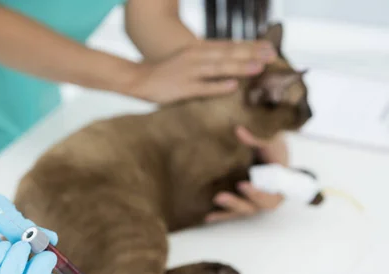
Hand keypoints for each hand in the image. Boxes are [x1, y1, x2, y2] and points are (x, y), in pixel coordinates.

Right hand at [123, 40, 276, 103]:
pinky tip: (233, 87)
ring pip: (218, 68)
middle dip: (251, 54)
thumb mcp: (188, 60)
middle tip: (272, 56)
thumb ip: (208, 60)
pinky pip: (203, 88)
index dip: (250, 46)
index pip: (229, 45)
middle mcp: (196, 57)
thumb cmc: (166, 72)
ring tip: (258, 68)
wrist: (139, 79)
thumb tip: (231, 67)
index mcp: (198, 49)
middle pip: (228, 54)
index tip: (269, 48)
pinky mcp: (182, 88)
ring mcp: (189, 72)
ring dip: (239, 67)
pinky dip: (218, 87)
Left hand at [205, 126, 287, 222]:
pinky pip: (231, 212)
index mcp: (278, 186)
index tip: (242, 185)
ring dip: (226, 210)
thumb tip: (238, 130)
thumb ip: (257, 138)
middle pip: (253, 207)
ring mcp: (253, 201)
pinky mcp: (242, 201)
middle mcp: (266, 198)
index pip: (269, 196)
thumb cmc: (274, 151)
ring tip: (212, 203)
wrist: (272, 157)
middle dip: (236, 203)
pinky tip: (207, 216)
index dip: (256, 194)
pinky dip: (220, 214)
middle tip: (219, 197)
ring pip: (241, 210)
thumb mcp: (270, 142)